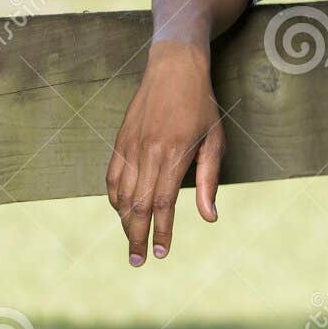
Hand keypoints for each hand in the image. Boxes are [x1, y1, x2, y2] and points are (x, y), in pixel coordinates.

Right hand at [106, 40, 225, 265]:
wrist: (174, 68)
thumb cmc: (201, 105)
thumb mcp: (215, 140)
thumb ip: (209, 179)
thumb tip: (210, 217)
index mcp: (173, 153)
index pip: (163, 203)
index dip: (161, 231)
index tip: (162, 252)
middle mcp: (147, 151)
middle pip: (137, 204)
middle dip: (136, 235)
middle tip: (139, 260)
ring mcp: (130, 145)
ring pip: (121, 193)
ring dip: (124, 221)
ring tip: (132, 240)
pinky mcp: (120, 140)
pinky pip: (113, 176)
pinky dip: (115, 198)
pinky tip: (122, 211)